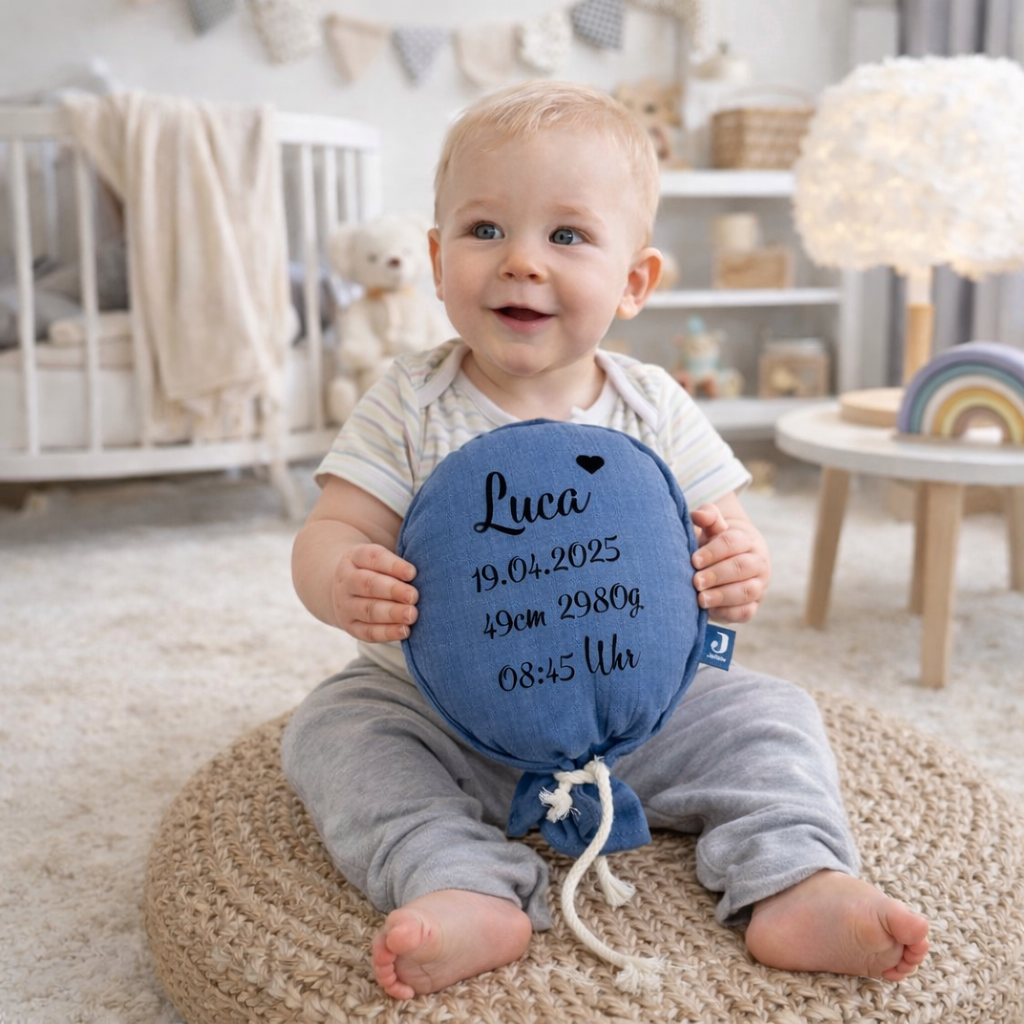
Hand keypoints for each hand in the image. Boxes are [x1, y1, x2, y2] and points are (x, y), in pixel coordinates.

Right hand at [332, 543, 418, 642]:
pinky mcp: (351, 626)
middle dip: (393, 590)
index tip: (412, 572)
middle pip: (368, 584)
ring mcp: (346, 605)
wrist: (345, 586)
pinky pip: (368, 632)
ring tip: (412, 615)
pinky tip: (405, 631)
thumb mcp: (382, 557)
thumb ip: (402, 562)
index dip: (393, 565)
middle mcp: (347, 580)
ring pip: (368, 610)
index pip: (373, 558)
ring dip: (392, 613)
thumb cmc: (378, 569)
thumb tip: (435, 565)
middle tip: (414, 596)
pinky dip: (387, 633)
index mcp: (356, 557)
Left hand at [689, 493, 770, 623]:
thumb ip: (707, 516)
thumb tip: (698, 515)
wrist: (731, 561)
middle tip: (696, 581)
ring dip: (723, 596)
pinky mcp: (753, 605)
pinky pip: (746, 612)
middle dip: (717, 575)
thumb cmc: (715, 542)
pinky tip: (710, 611)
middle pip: (741, 567)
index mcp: (747, 540)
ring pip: (747, 591)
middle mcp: (757, 562)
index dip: (713, 552)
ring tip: (701, 599)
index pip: (733, 543)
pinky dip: (729, 613)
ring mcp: (759, 585)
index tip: (694, 560)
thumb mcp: (712, 527)